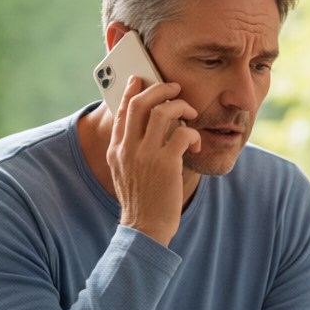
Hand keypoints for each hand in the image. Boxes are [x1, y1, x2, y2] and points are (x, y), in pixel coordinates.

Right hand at [107, 76, 200, 245]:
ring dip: (180, 106)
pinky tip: (194, 145)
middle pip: (141, 102)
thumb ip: (129, 151)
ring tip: (190, 113)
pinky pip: (182, 133)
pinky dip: (192, 134)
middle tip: (175, 89)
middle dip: (160, 89)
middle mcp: (127, 148)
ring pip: (163, 112)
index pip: (122, 110)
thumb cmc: (141, 202)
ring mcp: (146, 155)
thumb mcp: (125, 173)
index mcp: (116, 150)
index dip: (133, 91)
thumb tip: (140, 131)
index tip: (141, 80)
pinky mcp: (166, 164)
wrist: (144, 229)